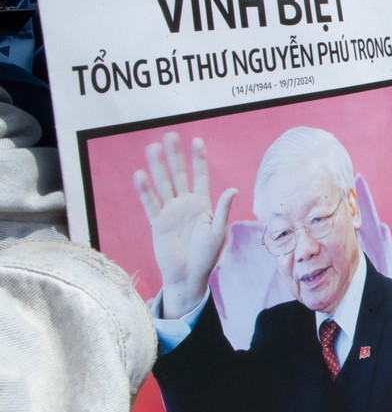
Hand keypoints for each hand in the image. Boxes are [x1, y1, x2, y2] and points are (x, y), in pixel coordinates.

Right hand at [133, 133, 236, 317]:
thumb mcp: (218, 232)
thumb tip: (233, 188)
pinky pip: (150, 204)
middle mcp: (185, 204)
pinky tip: (140, 175)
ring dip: (158, 167)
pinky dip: (145, 190)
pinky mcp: (158, 223)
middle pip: (179, 175)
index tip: (197, 141)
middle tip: (170, 136)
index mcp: (203, 204)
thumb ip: (222, 210)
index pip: (200, 176)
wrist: (188, 275)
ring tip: (152, 148)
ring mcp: (170, 212)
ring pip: (163, 184)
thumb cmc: (207, 256)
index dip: (198, 159)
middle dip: (175, 156)